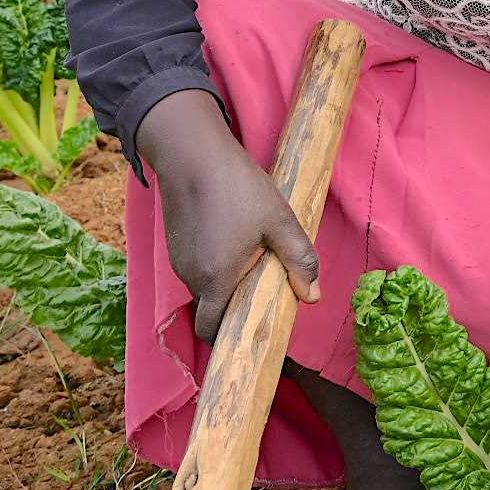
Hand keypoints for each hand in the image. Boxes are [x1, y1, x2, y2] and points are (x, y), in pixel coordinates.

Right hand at [138, 90, 320, 343]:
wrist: (192, 154)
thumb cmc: (238, 188)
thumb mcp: (280, 221)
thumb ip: (300, 260)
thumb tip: (313, 298)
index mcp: (215, 279)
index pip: (212, 329)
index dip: (231, 336)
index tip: (257, 327)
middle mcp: (190, 276)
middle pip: (212, 308)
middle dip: (237, 305)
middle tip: (267, 282)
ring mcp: (179, 260)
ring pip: (205, 286)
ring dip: (227, 281)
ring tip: (254, 253)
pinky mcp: (175, 243)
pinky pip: (197, 266)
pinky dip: (215, 264)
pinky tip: (234, 237)